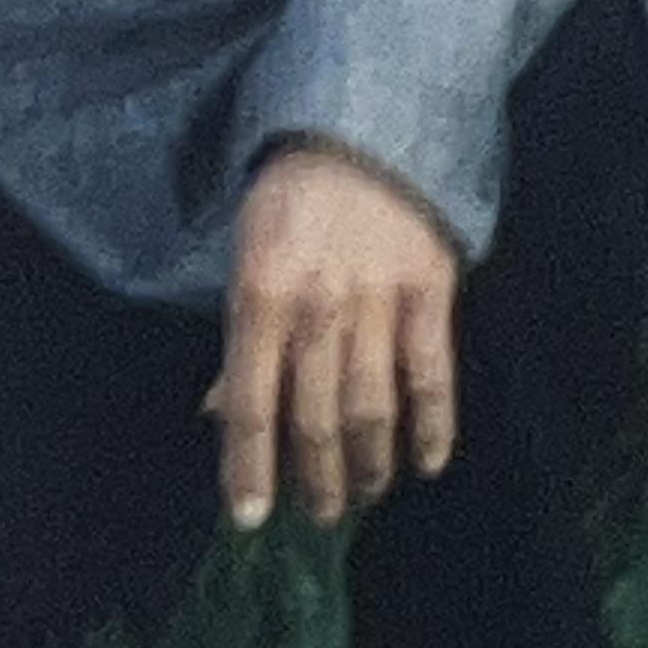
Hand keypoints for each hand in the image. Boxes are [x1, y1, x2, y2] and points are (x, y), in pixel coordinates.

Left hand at [210, 140, 460, 530]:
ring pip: (370, 409)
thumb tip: (216, 413)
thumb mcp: (243, 254)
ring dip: (367, 466)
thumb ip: (239, 337)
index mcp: (258, 295)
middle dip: (313, 480)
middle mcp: (316, 307)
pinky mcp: (430, 292)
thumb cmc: (291, 198)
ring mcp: (377, 302)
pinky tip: (425, 463)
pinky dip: (432, 428)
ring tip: (363, 494)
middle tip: (319, 513)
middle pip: (312, 419)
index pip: (247, 402)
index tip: (248, 519)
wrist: (362, 128)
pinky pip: (432, 376)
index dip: (247, 468)